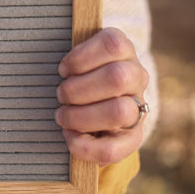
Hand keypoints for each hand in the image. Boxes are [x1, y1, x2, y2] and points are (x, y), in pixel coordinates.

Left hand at [56, 27, 149, 165]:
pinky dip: (84, 146)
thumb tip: (56, 67)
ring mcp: (138, 107)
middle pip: (117, 78)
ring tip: (63, 116)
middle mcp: (136, 77)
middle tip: (61, 95)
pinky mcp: (133, 137)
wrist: (98, 102)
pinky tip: (70, 136)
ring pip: (119, 112)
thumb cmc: (78, 75)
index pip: (113, 45)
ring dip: (81, 117)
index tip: (63, 70)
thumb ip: (71, 58)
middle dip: (77, 89)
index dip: (81, 58)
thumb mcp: (76, 59)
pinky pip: (113, 149)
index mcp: (123, 51)